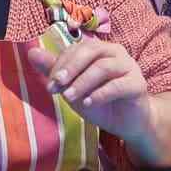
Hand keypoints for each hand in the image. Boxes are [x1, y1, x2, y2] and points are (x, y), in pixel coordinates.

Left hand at [27, 37, 153, 143]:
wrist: (127, 122)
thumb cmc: (100, 101)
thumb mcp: (73, 87)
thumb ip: (55, 70)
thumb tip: (32, 52)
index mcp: (100, 49)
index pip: (78, 48)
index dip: (63, 63)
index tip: (51, 84)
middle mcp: (116, 53)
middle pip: (92, 51)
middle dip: (71, 67)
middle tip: (56, 85)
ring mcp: (129, 67)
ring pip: (104, 67)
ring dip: (83, 82)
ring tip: (69, 97)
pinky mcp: (138, 84)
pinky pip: (118, 85)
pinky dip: (101, 94)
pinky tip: (89, 104)